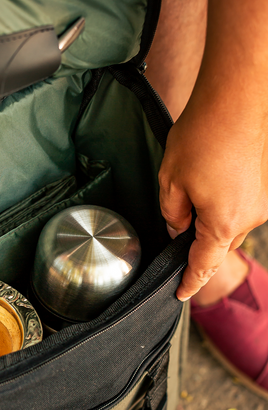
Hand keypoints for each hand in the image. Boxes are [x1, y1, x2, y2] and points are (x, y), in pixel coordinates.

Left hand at [159, 102, 267, 300]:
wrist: (237, 96)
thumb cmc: (203, 137)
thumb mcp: (171, 182)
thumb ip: (172, 214)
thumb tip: (178, 228)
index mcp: (225, 223)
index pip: (203, 265)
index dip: (189, 282)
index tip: (180, 293)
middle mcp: (250, 217)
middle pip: (219, 247)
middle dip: (198, 251)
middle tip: (177, 248)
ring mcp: (262, 200)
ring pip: (230, 227)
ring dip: (211, 226)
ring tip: (189, 207)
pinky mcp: (265, 184)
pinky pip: (241, 209)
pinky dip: (223, 210)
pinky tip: (208, 192)